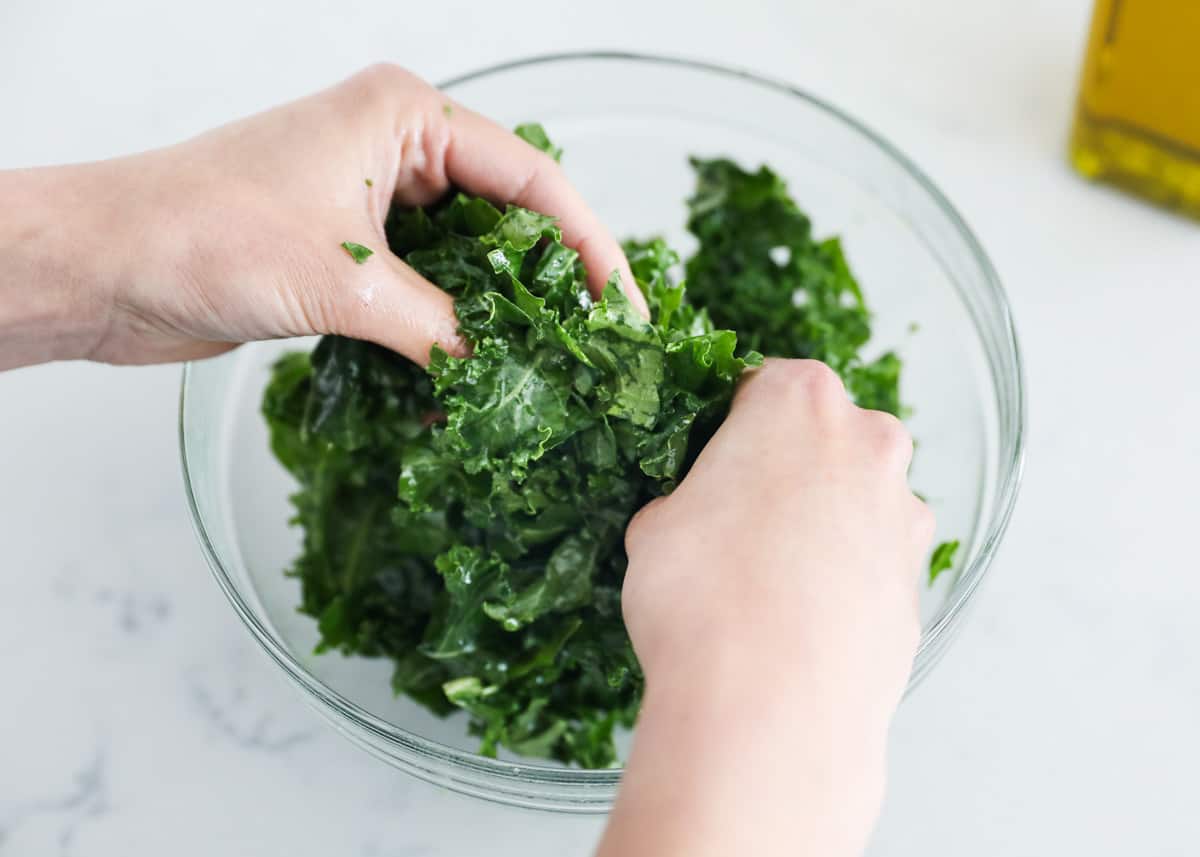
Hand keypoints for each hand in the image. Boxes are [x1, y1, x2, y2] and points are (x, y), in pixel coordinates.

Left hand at [0, 63, 641, 369]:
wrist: (103, 266)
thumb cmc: (200, 233)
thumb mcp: (344, 282)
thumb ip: (439, 328)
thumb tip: (503, 376)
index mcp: (405, 116)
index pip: (531, 178)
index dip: (587, 246)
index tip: (619, 310)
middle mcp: (395, 149)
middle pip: (508, 218)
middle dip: (549, 284)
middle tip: (590, 349)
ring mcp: (371, 201)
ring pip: (468, 260)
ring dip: (498, 315)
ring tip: (544, 371)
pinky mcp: (348, 251)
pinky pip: (425, 290)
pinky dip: (450, 332)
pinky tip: (473, 377)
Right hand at [599, 359, 933, 856]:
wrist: (771, 706)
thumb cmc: (701, 597)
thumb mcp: (654, 525)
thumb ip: (688, 498)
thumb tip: (696, 518)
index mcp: (799, 400)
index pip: (762, 387)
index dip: (729, 426)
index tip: (710, 462)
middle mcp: (868, 442)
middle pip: (823, 439)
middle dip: (784, 471)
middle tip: (733, 522)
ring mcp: (904, 515)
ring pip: (855, 502)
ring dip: (818, 527)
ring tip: (764, 584)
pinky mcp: (917, 584)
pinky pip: (871, 566)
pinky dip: (841, 581)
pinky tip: (798, 623)